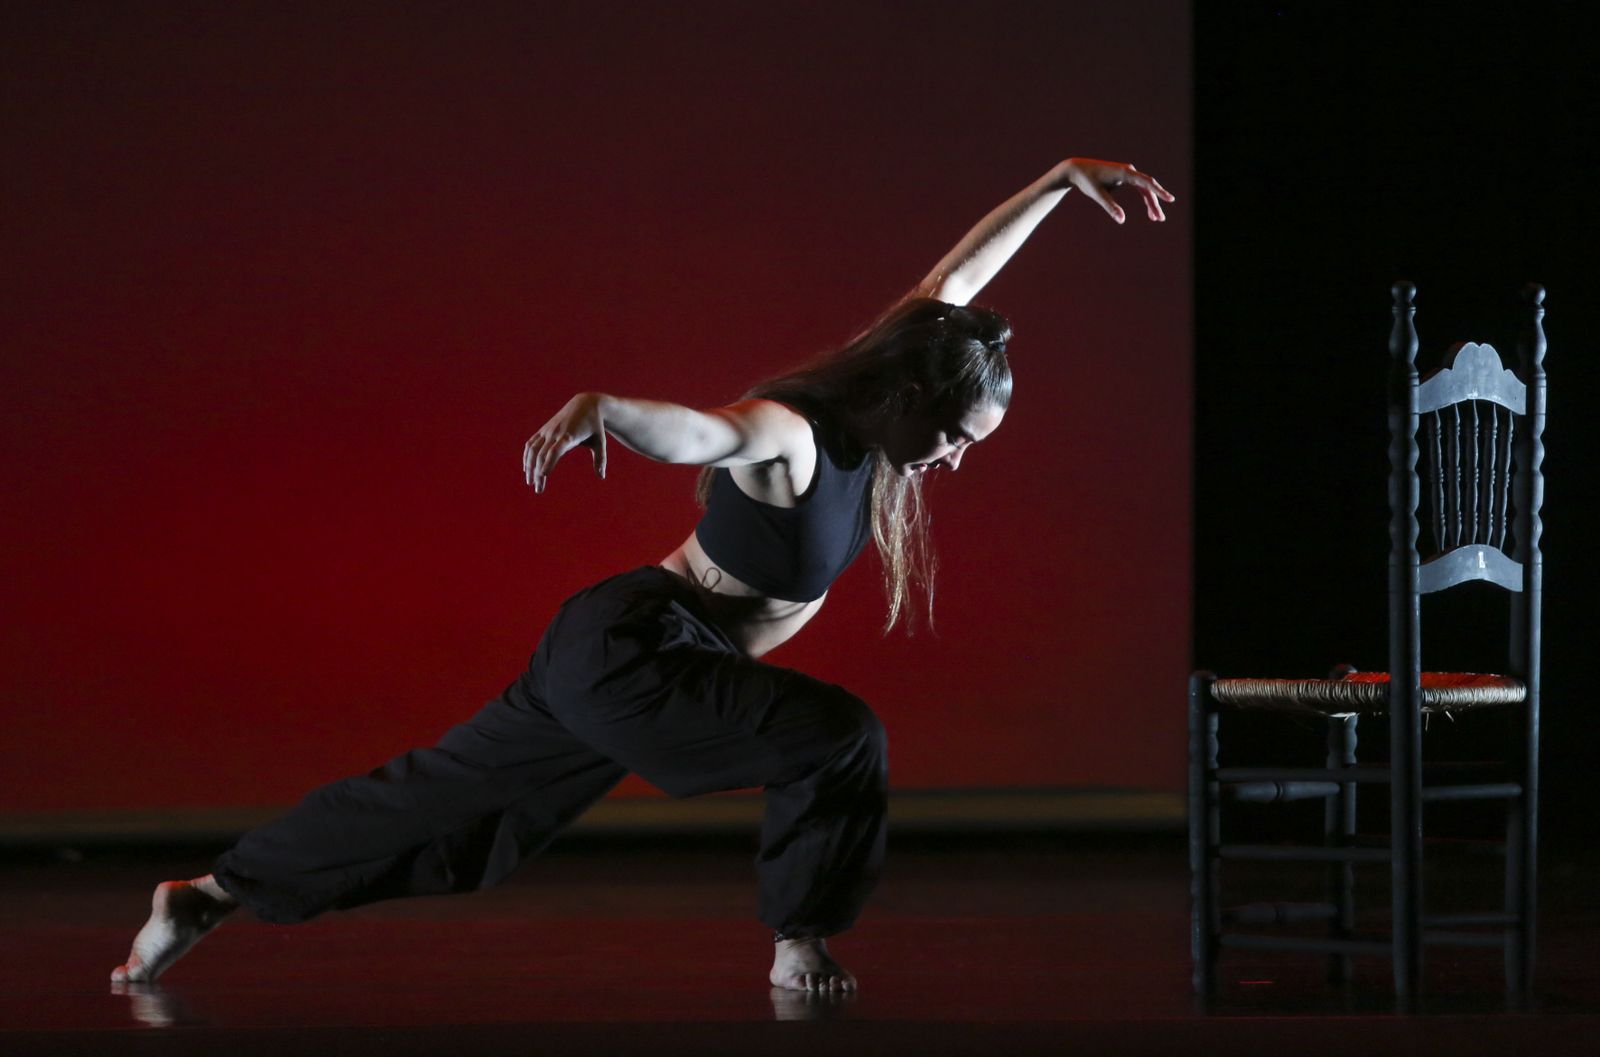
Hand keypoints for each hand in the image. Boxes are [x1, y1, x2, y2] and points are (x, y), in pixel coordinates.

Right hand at [523, 392, 606, 493]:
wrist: (585, 404)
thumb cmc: (595, 425)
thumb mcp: (600, 441)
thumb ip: (600, 459)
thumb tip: (602, 476)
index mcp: (569, 435)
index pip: (555, 451)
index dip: (548, 462)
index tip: (543, 476)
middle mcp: (555, 433)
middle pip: (542, 455)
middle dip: (538, 473)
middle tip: (539, 490)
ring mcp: (548, 430)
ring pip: (533, 449)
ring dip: (529, 466)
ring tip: (530, 482)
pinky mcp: (544, 429)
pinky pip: (531, 443)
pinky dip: (527, 455)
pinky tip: (527, 468)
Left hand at [1058, 158, 1174, 224]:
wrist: (1077, 169)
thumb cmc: (1087, 181)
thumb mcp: (1098, 195)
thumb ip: (1110, 207)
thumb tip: (1122, 220)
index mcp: (1124, 172)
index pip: (1146, 182)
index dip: (1159, 191)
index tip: (1169, 199)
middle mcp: (1129, 171)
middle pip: (1147, 188)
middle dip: (1154, 203)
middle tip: (1160, 219)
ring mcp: (1128, 174)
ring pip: (1144, 189)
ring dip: (1151, 203)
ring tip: (1155, 218)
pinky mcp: (1124, 177)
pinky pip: (1139, 188)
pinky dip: (1144, 198)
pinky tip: (1148, 210)